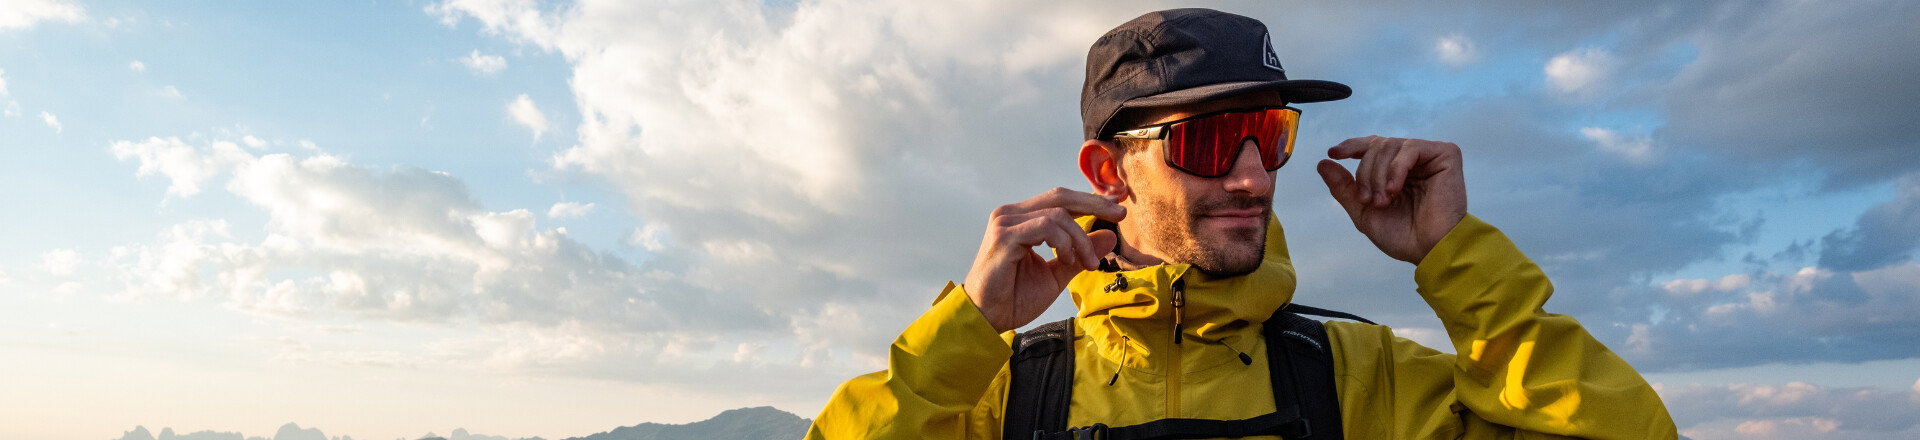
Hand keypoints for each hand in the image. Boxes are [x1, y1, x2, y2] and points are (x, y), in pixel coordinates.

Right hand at [964, 187, 1125, 332]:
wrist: (988, 318)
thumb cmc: (1015, 297)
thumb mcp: (1058, 272)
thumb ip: (1081, 252)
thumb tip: (1109, 235)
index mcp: (1022, 218)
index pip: (1061, 199)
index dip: (1091, 201)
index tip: (1118, 211)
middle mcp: (1011, 214)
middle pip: (1061, 196)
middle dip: (1094, 204)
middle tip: (1120, 215)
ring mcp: (1006, 222)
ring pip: (1057, 214)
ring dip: (1079, 239)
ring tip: (1085, 264)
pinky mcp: (1004, 236)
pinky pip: (1045, 227)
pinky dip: (1063, 243)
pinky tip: (1066, 261)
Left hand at [1315, 136, 1467, 263]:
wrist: (1430, 249)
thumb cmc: (1402, 235)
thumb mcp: (1363, 211)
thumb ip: (1344, 187)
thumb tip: (1322, 162)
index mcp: (1395, 170)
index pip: (1371, 146)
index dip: (1351, 146)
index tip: (1334, 153)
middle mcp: (1412, 160)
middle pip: (1377, 145)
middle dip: (1365, 173)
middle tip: (1368, 200)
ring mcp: (1429, 156)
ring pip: (1390, 145)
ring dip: (1378, 175)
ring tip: (1383, 201)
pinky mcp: (1446, 155)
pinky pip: (1411, 148)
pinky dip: (1396, 169)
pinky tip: (1394, 190)